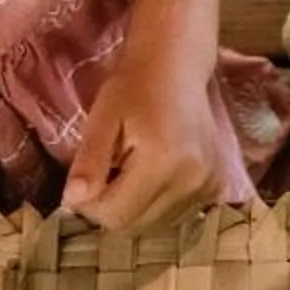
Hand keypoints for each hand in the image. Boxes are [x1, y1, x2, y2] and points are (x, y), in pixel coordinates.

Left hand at [66, 47, 233, 232]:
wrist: (177, 64)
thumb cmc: (133, 86)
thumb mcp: (101, 119)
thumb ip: (89, 163)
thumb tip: (72, 202)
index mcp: (162, 161)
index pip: (116, 215)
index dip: (91, 206)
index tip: (85, 182)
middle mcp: (191, 180)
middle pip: (136, 225)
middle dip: (112, 208)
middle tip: (107, 172)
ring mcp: (208, 185)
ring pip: (156, 225)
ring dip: (136, 207)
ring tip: (133, 169)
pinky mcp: (216, 185)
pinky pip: (177, 214)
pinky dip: (158, 204)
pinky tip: (156, 173)